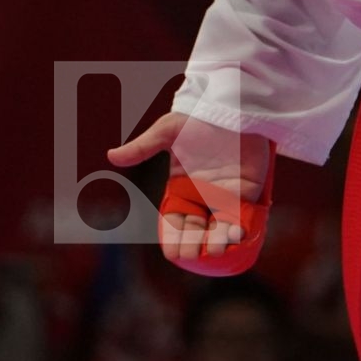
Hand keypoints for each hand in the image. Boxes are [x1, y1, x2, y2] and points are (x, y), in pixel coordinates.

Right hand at [109, 111, 271, 266]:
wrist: (235, 106)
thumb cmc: (199, 118)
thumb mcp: (168, 131)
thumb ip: (143, 147)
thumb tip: (111, 156)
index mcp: (181, 186)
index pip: (175, 219)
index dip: (173, 237)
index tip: (172, 253)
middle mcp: (203, 194)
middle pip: (195, 228)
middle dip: (193, 243)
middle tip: (191, 253)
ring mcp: (227, 194)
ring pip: (219, 226)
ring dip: (217, 241)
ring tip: (213, 250)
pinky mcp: (249, 190)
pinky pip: (244, 215)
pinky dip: (240, 229)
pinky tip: (236, 238)